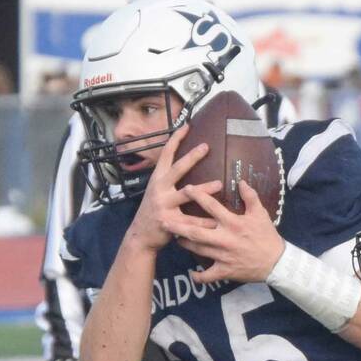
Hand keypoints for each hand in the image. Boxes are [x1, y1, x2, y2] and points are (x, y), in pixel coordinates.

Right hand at [125, 129, 212, 255]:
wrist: (140, 235)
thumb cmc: (153, 211)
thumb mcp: (156, 190)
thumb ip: (168, 178)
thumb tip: (185, 164)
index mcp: (157, 179)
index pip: (166, 154)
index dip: (175, 139)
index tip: (186, 125)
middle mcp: (159, 189)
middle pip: (177, 169)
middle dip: (191, 157)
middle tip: (206, 146)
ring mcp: (163, 205)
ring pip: (185, 194)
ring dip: (204, 189)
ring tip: (219, 184)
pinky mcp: (169, 222)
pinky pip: (189, 221)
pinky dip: (203, 221)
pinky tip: (215, 219)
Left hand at [164, 183, 283, 285]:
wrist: (276, 262)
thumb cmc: (267, 236)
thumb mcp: (260, 214)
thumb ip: (250, 196)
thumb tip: (241, 181)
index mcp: (233, 223)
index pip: (212, 207)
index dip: (199, 196)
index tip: (186, 188)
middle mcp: (224, 239)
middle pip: (196, 232)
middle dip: (178, 226)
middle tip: (162, 220)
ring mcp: (223, 256)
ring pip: (197, 250)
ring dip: (184, 244)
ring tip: (173, 238)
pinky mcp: (225, 271)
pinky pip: (208, 276)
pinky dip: (199, 276)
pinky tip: (192, 274)